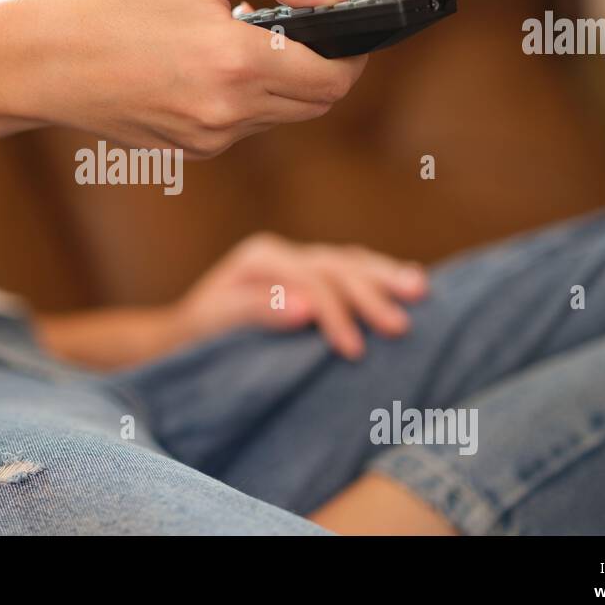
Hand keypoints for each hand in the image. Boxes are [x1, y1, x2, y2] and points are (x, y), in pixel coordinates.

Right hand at [13, 0, 366, 157]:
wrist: (47, 61)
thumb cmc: (118, 0)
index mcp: (237, 61)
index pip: (334, 78)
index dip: (356, 55)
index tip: (356, 33)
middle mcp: (229, 111)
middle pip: (317, 104)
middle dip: (326, 70)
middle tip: (308, 32)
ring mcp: (210, 139)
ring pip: (282, 118)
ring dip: (284, 84)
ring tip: (246, 41)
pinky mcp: (192, 152)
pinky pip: (244, 127)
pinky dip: (247, 100)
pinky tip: (211, 67)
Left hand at [172, 233, 428, 357]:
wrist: (183, 336)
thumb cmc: (198, 335)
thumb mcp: (216, 323)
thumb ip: (258, 311)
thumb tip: (306, 308)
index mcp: (260, 259)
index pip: (310, 280)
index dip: (335, 313)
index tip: (354, 351)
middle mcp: (282, 253)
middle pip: (337, 266)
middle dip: (371, 293)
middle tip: (402, 325)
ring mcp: (299, 261)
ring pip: (350, 262)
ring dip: (386, 276)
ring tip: (421, 289)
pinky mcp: (311, 275)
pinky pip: (351, 269)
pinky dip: (379, 276)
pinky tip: (409, 280)